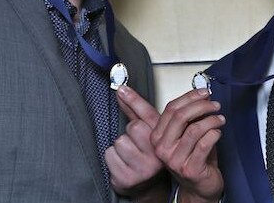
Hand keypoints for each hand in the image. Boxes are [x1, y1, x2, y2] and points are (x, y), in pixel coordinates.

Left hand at [105, 86, 169, 200]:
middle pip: (133, 128)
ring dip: (120, 148)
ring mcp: (143, 168)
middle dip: (130, 133)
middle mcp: (157, 154)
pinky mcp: (128, 178)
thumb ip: (135, 109)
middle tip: (135, 142)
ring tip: (129, 155)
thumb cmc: (147, 154)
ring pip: (120, 143)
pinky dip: (113, 159)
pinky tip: (123, 164)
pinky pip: (110, 156)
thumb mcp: (147, 130)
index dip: (133, 100)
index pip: (147, 114)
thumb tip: (122, 90)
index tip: (121, 89)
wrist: (148, 185)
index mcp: (164, 139)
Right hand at [151, 89, 224, 202]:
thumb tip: (202, 95)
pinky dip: (214, 134)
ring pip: (194, 129)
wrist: (199, 187)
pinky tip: (218, 133)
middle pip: (180, 116)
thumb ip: (190, 116)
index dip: (189, 97)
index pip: (171, 109)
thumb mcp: (186, 134)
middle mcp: (162, 148)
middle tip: (214, 105)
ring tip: (219, 119)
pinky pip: (203, 144)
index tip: (203, 92)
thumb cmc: (194, 159)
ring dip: (211, 120)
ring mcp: (174, 160)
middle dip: (201, 106)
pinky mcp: (190, 169)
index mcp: (158, 136)